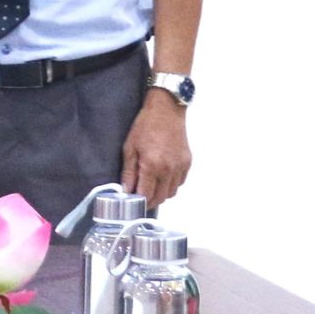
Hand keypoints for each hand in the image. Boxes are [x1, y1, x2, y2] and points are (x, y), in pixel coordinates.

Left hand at [121, 90, 191, 209]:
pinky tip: (161, 176)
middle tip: (139, 197)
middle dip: (149, 201)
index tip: (131, 203)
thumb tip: (126, 191)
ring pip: (172, 192)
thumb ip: (128, 172)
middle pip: (161, 198)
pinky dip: (170, 184)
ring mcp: (180, 167)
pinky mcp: (187, 163)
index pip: (147, 196)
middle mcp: (169, 169)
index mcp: (152, 166)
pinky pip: (180, 183)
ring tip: (150, 186)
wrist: (166, 110)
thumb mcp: (129, 148)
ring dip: (161, 193)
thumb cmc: (144, 126)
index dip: (138, 203)